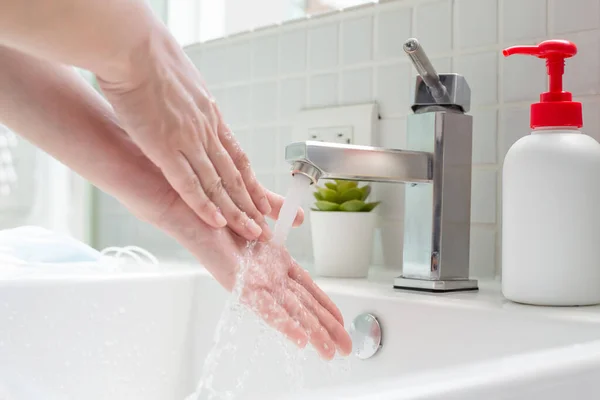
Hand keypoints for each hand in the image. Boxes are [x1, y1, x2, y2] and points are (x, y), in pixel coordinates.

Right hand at [97, 26, 270, 241]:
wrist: (134, 49)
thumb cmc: (152, 59)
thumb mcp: (185, 83)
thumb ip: (193, 105)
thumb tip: (194, 110)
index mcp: (210, 116)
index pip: (238, 157)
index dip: (251, 183)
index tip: (263, 201)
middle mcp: (206, 131)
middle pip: (234, 175)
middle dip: (252, 204)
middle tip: (266, 226)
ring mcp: (188, 140)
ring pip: (218, 183)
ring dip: (235, 210)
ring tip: (251, 232)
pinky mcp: (164, 147)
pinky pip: (188, 182)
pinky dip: (203, 204)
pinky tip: (216, 221)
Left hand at [155, 187, 351, 359]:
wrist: (193, 206)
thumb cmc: (221, 209)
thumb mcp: (260, 209)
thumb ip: (282, 211)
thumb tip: (300, 216)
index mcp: (276, 262)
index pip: (308, 289)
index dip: (326, 305)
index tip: (341, 321)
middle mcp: (268, 276)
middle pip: (305, 306)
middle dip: (327, 328)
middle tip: (345, 347)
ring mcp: (255, 282)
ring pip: (291, 312)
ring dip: (312, 333)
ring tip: (328, 352)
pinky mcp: (240, 284)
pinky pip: (266, 307)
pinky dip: (284, 324)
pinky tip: (300, 339)